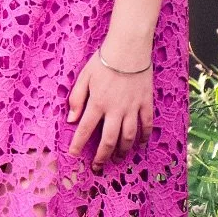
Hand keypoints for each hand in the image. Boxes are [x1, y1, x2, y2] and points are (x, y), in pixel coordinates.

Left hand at [67, 50, 153, 168]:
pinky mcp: (146, 103)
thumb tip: (70, 119)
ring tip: (118, 158)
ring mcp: (132, 108)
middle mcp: (115, 110)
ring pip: (128, 137)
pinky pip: (146, 125)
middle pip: (108, 140)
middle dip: (102, 156)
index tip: (73, 154)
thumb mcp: (84, 77)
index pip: (85, 129)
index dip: (78, 144)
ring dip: (122, 151)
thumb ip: (76, 98)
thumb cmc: (103, 61)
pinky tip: (139, 144)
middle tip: (98, 167)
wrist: (128, 49)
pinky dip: (144, 136)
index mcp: (97, 103)